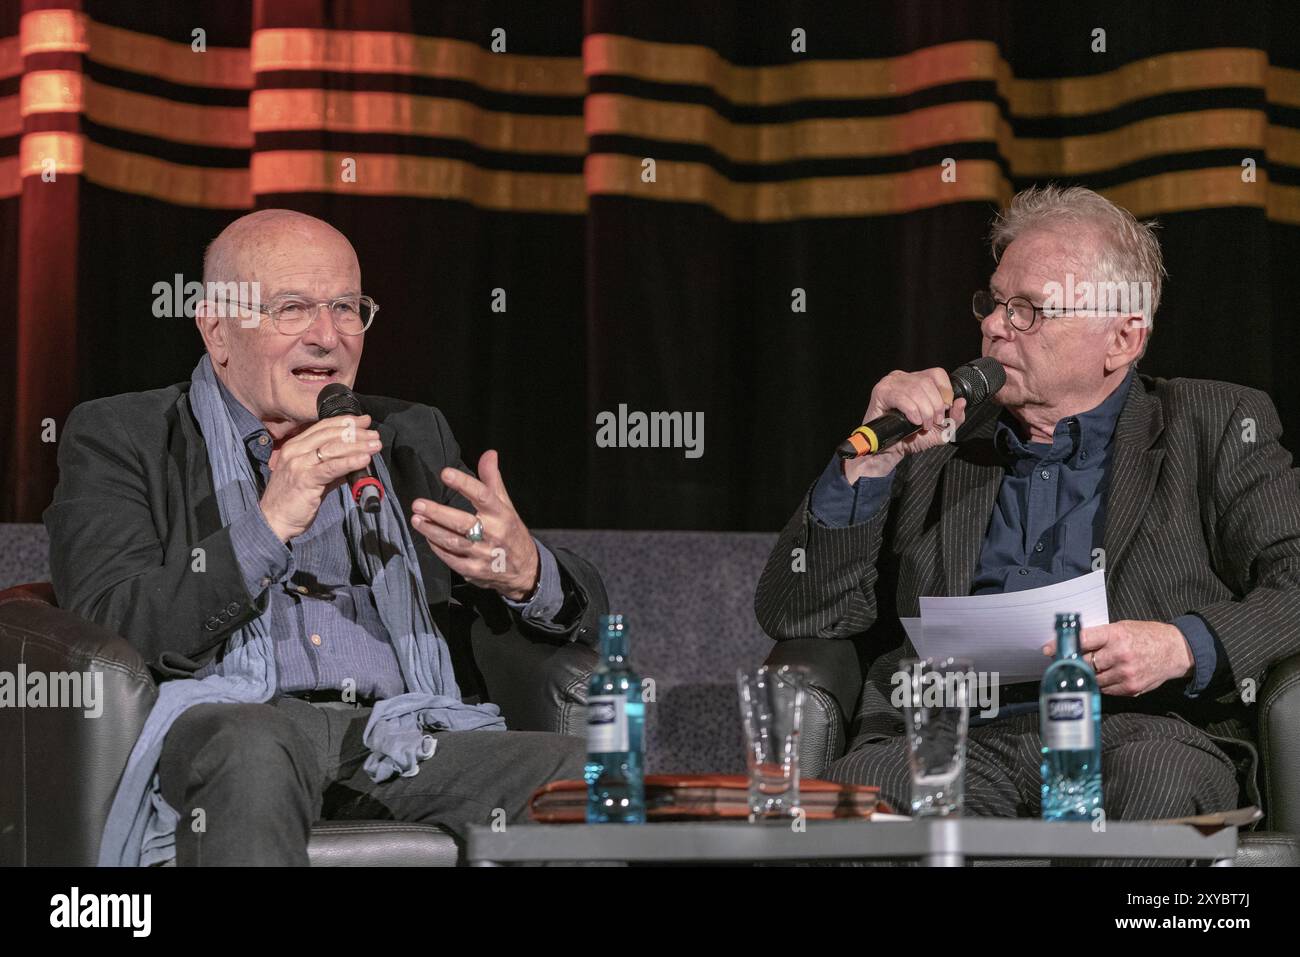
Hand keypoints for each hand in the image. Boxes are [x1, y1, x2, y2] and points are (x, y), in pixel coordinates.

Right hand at [260, 414, 381, 541]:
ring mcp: (298, 464)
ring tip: (375, 445)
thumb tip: (356, 460)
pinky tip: (364, 459)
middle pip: (330, 434)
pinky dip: (350, 461)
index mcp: (294, 446)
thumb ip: (332, 468)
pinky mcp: (305, 479)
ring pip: (333, 448)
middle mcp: (295, 450)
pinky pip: (331, 467)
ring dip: (358, 445)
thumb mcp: (313, 477)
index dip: (345, 422)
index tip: (364, 421)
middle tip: (374, 434)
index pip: (323, 427)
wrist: (273, 520)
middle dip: (355, 432)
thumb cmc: (293, 500)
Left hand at [409, 450, 539, 600]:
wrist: (525, 570)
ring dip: (432, 530)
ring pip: (454, 542)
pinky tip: (428, 537)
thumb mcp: (506, 505)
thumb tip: (489, 453)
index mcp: (502, 515)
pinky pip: (451, 559)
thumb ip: (492, 479)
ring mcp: (483, 554)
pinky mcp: (474, 570)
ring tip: (416, 519)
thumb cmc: (511, 532)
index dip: (464, 484)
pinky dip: (437, 548)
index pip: (483, 495)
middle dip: (438, 513)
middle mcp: (493, 534)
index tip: (446, 473)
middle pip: (463, 523)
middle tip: (418, 504)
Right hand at [844, 368, 966, 482]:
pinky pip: (901, 397)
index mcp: (917, 380)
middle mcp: (903, 377)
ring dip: (924, 411)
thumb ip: (955, 417)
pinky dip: (912, 411)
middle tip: (933, 422)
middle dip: (936, 406)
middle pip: (927, 382)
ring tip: (922, 425)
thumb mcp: (940, 429)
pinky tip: (913, 421)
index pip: (937, 373)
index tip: (944, 411)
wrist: (889, 451)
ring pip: (916, 389)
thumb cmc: (911, 437)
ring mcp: (891, 382)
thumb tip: (961, 401)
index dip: (945, 392)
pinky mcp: (881, 392)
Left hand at [1041, 619, 1194, 695]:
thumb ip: (1099, 636)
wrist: (1174, 651)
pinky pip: (1105, 689)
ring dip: (1087, 675)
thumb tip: (1072, 643)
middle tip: (1064, 662)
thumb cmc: (1146, 636)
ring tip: (1087, 669)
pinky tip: (1105, 676)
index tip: (1048, 649)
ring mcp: (1125, 673)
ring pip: (1093, 678)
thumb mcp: (1122, 627)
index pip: (1082, 640)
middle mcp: (1119, 654)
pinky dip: (1101, 684)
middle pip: (1084, 662)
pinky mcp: (1130, 688)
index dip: (1063, 645)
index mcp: (1115, 635)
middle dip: (1073, 662)